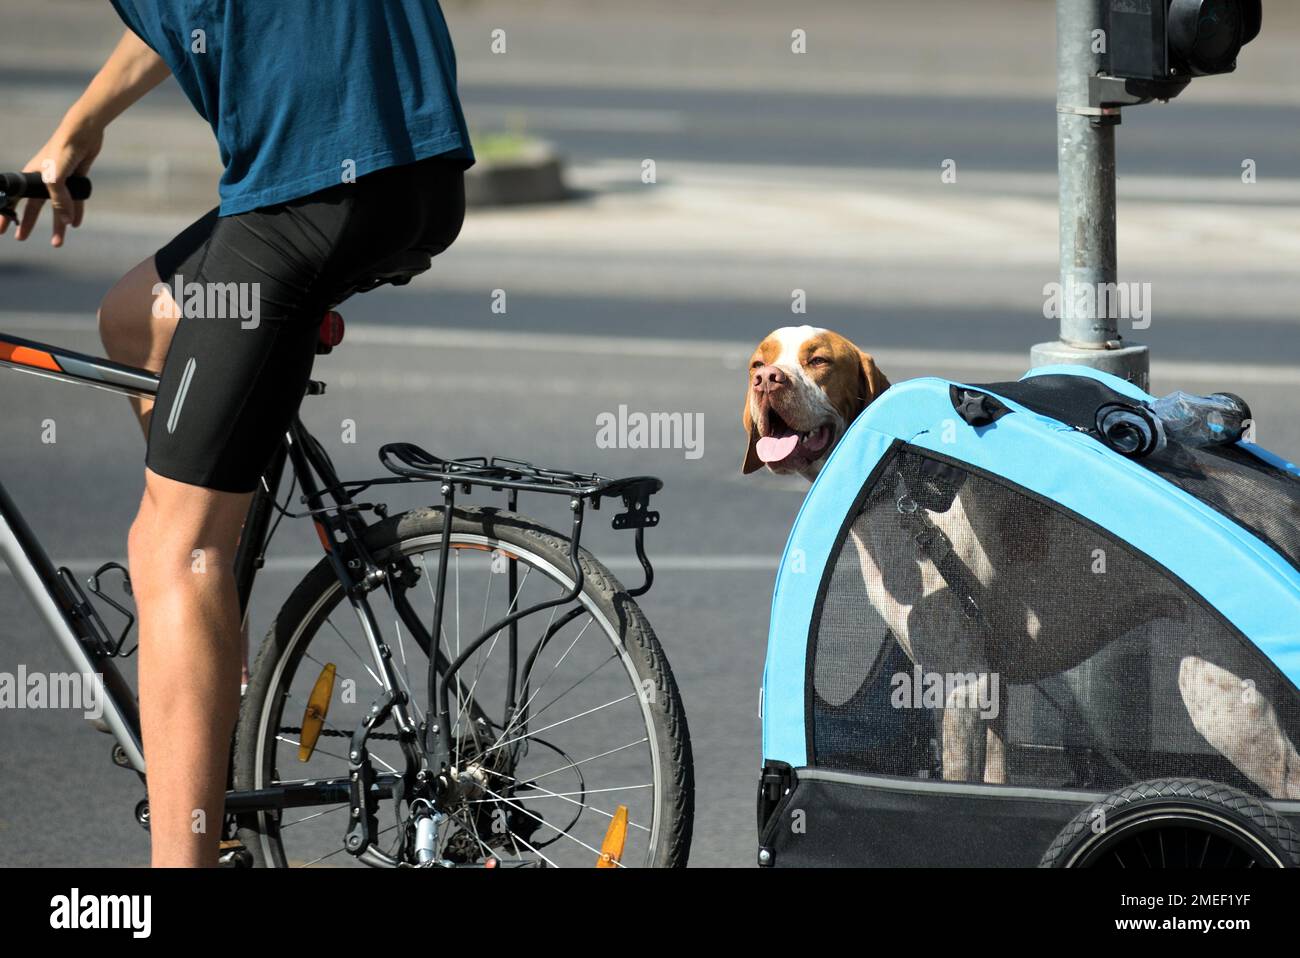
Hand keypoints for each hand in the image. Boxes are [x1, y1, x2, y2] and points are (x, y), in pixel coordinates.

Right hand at [1, 122, 103, 246]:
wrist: (82, 132)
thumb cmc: (63, 150)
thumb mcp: (56, 177)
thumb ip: (60, 200)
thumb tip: (67, 223)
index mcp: (30, 176)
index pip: (15, 200)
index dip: (6, 214)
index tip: (0, 230)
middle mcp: (43, 179)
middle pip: (34, 206)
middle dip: (27, 223)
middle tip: (21, 238)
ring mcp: (60, 179)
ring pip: (57, 207)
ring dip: (57, 225)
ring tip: (57, 243)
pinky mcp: (75, 177)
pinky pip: (74, 199)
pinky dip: (75, 211)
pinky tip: (76, 224)